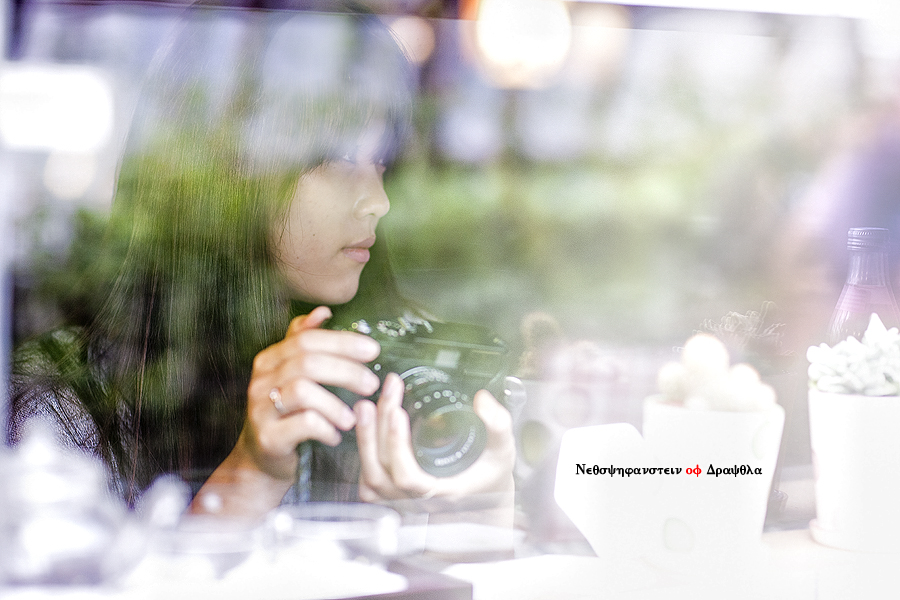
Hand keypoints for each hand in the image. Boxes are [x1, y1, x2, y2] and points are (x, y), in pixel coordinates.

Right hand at [192, 306, 380, 515]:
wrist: (262, 459)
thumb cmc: (287, 414)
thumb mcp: (292, 376)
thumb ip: (304, 343)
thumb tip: (324, 311)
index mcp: (270, 359)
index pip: (306, 339)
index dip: (342, 342)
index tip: (372, 350)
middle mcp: (261, 380)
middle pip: (307, 363)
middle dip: (346, 371)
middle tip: (371, 384)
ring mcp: (261, 409)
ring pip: (303, 391)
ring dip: (336, 403)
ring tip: (353, 417)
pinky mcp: (268, 437)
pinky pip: (304, 423)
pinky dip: (327, 428)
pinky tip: (336, 435)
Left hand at [354, 372, 515, 521]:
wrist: (485, 499)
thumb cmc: (491, 477)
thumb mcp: (502, 450)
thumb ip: (497, 424)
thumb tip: (482, 400)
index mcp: (442, 492)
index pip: (409, 477)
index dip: (398, 446)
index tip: (398, 412)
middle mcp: (418, 500)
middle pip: (382, 470)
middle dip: (377, 428)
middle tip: (382, 395)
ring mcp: (402, 500)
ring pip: (371, 476)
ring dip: (365, 440)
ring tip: (366, 406)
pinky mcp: (393, 495)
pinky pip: (368, 483)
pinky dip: (363, 456)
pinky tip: (367, 429)